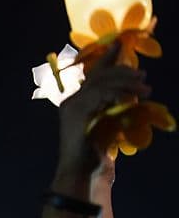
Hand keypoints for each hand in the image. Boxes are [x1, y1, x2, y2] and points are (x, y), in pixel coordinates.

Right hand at [54, 41, 148, 188]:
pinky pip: (100, 93)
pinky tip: (132, 100)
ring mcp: (71, 106)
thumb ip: (116, 106)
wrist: (83, 173)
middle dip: (123, 71)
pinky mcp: (76, 111)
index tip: (120, 44)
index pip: (94, 74)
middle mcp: (72, 101)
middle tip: (144, 77)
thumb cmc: (97, 154)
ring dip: (126, 82)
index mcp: (78, 103)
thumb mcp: (111, 124)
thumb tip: (134, 91)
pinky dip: (118, 93)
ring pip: (101, 82)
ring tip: (145, 89)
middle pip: (100, 75)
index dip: (107, 57)